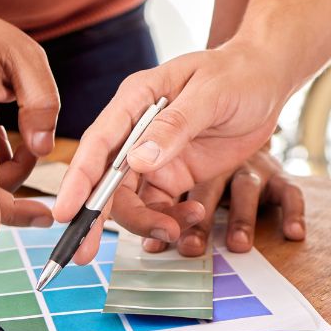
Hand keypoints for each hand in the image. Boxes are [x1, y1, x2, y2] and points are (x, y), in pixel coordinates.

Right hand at [55, 43, 296, 262]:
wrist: (265, 82)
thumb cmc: (237, 75)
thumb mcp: (210, 95)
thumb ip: (174, 126)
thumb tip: (137, 161)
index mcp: (134, 100)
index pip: (98, 143)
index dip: (79, 180)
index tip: (65, 213)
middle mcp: (134, 131)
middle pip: (105, 180)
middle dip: (94, 218)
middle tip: (83, 255)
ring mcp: (152, 155)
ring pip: (131, 201)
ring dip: (147, 222)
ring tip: (176, 230)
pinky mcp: (171, 174)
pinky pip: (159, 207)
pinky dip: (171, 219)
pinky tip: (193, 215)